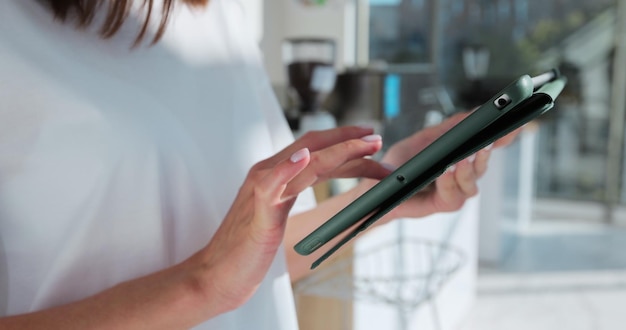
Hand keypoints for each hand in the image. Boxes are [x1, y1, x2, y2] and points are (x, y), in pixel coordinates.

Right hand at [187, 126, 389, 312]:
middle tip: (379, 139)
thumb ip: (294, 193)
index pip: (314, 150)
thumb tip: (324, 184)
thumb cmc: (248, 249)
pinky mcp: (258, 212)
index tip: (372, 143)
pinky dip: (289, 168)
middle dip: (350, 140)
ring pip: (305, 160)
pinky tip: (304, 158)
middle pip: (313, 146)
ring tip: (370, 145)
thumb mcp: (277, 216)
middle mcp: (266, 174)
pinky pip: (272, 184)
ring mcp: (260, 191)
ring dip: (341, 150)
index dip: (344, 143)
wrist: (216, 275)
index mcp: (273, 175)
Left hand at [366, 112, 521, 219]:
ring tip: (461, 159)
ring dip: (467, 171)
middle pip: (483, 164)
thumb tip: (477, 112)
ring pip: (472, 183)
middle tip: (486, 142)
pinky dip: (449, 183)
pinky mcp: (445, 204)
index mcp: (462, 155)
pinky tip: (445, 172)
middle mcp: (464, 174)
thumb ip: (452, 127)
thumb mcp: (426, 138)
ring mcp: (456, 190)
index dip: (504, 136)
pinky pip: (454, 195)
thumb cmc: (402, 163)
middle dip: (486, 153)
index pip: (488, 145)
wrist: (378, 187)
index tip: (513, 125)